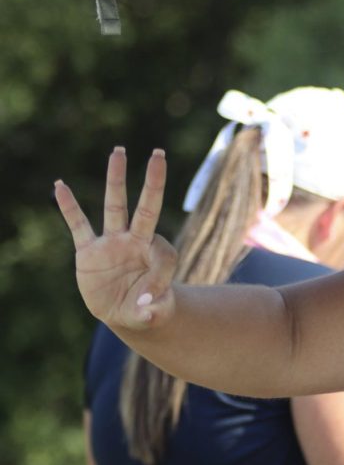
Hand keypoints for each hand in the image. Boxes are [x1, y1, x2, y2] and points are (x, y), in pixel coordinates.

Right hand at [55, 147, 177, 330]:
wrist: (127, 311)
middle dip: (153, 183)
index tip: (151, 301)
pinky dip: (69, 208)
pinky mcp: (88, 252)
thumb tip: (148, 308)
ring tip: (118, 152)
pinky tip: (60, 186)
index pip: (163, 251)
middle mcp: (135, 242)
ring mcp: (111, 244)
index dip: (160, 275)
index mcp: (155, 255)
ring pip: (114, 207)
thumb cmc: (147, 308)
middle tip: (159, 154)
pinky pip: (78, 226)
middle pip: (146, 208)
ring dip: (116, 180)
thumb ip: (153, 308)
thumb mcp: (153, 313)